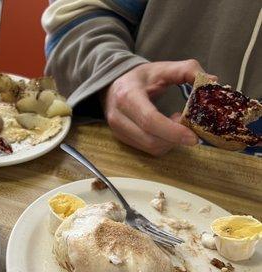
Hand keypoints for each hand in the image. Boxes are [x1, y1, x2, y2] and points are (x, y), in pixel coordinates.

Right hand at [101, 60, 215, 155]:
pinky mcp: (122, 139)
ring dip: (170, 142)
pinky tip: (167, 130)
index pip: (150, 120)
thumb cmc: (140, 78)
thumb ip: (188, 70)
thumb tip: (212, 82)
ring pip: (150, 148)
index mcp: (128, 96)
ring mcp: (118, 131)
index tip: (193, 136)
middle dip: (176, 139)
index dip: (173, 131)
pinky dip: (163, 143)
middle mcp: (119, 117)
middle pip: (151, 139)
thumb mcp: (163, 68)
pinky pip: (147, 149)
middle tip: (191, 128)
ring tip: (177, 124)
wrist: (112, 86)